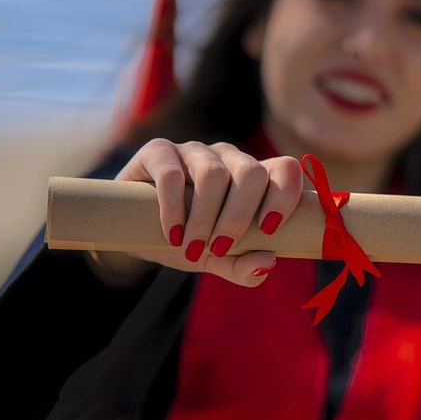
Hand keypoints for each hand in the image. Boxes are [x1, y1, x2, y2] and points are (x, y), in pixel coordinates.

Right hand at [90, 138, 303, 286]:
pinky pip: (172, 173)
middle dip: (238, 217)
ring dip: (204, 218)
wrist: (135, 232)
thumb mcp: (217, 260)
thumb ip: (244, 267)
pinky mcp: (159, 151)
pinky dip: (173, 209)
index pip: (285, 170)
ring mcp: (195, 151)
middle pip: (251, 173)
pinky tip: (172, 234)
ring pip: (214, 174)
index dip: (285, 196)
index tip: (269, 230)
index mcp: (254, 177)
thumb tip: (268, 263)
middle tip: (220, 248)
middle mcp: (229, 158)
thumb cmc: (188, 241)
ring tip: (191, 248)